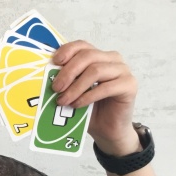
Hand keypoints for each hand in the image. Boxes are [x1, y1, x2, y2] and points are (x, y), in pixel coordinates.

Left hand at [52, 40, 139, 155]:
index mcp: (97, 56)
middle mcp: (112, 59)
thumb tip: (46, 76)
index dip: (67, 51)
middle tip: (56, 88)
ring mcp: (123, 71)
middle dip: (68, 72)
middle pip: (87, 56)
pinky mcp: (129, 85)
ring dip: (75, 87)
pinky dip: (88, 96)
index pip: (82, 45)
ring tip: (63, 101)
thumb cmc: (89, 110)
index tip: (54, 62)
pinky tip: (77, 105)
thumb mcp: (73, 92)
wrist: (107, 130)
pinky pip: (106, 87)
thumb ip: (65, 82)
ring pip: (95, 70)